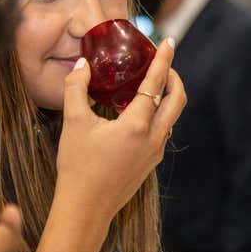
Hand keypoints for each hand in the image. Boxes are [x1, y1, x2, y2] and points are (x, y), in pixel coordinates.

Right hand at [56, 37, 185, 220]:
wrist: (84, 209)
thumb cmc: (77, 167)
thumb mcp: (73, 123)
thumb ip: (76, 88)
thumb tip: (82, 65)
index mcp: (136, 125)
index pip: (156, 84)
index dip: (163, 60)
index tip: (168, 42)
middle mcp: (152, 138)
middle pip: (177, 100)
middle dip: (173, 77)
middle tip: (162, 62)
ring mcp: (154, 153)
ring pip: (170, 117)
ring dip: (166, 97)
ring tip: (146, 84)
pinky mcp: (149, 163)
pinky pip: (161, 131)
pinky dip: (156, 114)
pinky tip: (134, 112)